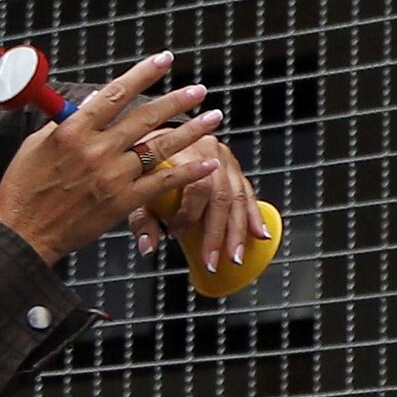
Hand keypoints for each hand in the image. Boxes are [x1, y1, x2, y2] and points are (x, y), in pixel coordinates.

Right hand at [0, 55, 223, 264]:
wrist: (22, 235)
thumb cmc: (23, 189)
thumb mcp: (35, 146)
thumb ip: (66, 123)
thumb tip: (91, 102)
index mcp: (72, 131)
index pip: (114, 93)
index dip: (143, 73)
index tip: (164, 60)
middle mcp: (96, 150)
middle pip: (145, 117)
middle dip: (177, 100)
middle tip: (199, 90)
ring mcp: (111, 176)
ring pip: (160, 147)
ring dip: (191, 131)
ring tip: (213, 118)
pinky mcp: (121, 202)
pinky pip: (162, 183)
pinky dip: (188, 172)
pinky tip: (208, 162)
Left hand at [139, 125, 256, 280]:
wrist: (159, 135)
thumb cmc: (147, 160)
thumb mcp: (136, 185)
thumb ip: (142, 219)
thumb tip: (149, 246)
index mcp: (184, 152)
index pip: (196, 186)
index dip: (188, 214)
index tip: (174, 233)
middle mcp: (209, 151)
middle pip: (221, 195)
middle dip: (218, 233)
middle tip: (213, 260)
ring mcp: (224, 158)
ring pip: (238, 196)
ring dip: (238, 230)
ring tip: (235, 255)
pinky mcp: (233, 166)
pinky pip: (248, 192)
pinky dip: (253, 215)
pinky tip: (259, 233)